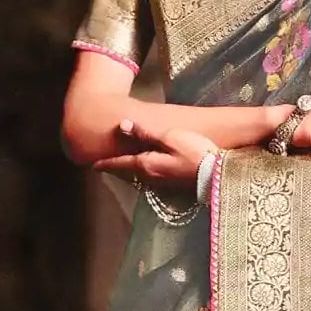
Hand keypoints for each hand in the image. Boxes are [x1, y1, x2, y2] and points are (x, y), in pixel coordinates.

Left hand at [92, 119, 217, 189]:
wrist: (217, 174)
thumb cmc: (194, 152)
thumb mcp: (169, 137)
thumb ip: (146, 133)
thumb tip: (122, 125)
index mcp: (146, 164)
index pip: (120, 163)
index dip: (106, 163)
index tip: (93, 164)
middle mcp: (150, 177)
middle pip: (127, 172)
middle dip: (115, 168)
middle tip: (103, 165)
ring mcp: (162, 183)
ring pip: (137, 177)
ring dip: (127, 172)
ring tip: (121, 167)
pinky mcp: (172, 185)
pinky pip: (149, 179)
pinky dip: (140, 174)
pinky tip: (145, 171)